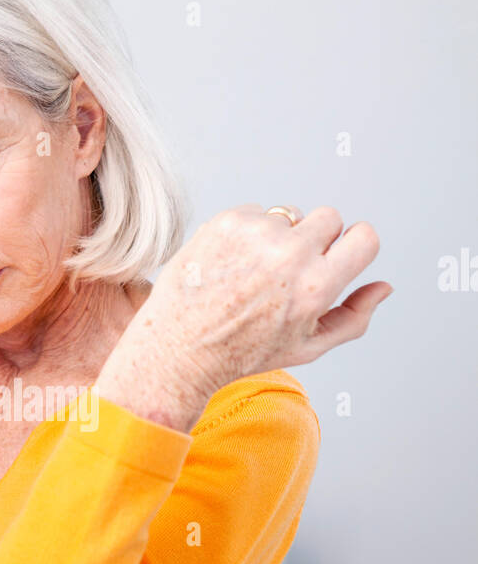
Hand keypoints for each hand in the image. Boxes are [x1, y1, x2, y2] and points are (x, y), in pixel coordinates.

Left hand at [142, 203, 392, 394]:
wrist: (179, 347)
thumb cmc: (242, 352)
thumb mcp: (307, 346)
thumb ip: (353, 318)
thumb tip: (383, 287)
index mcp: (316, 288)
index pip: (365, 237)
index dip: (354, 245)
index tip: (338, 256)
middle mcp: (289, 256)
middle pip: (329, 218)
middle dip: (315, 240)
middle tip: (287, 272)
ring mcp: (257, 234)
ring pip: (289, 214)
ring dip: (279, 236)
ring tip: (252, 273)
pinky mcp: (227, 221)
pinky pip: (256, 212)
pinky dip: (247, 232)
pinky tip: (231, 263)